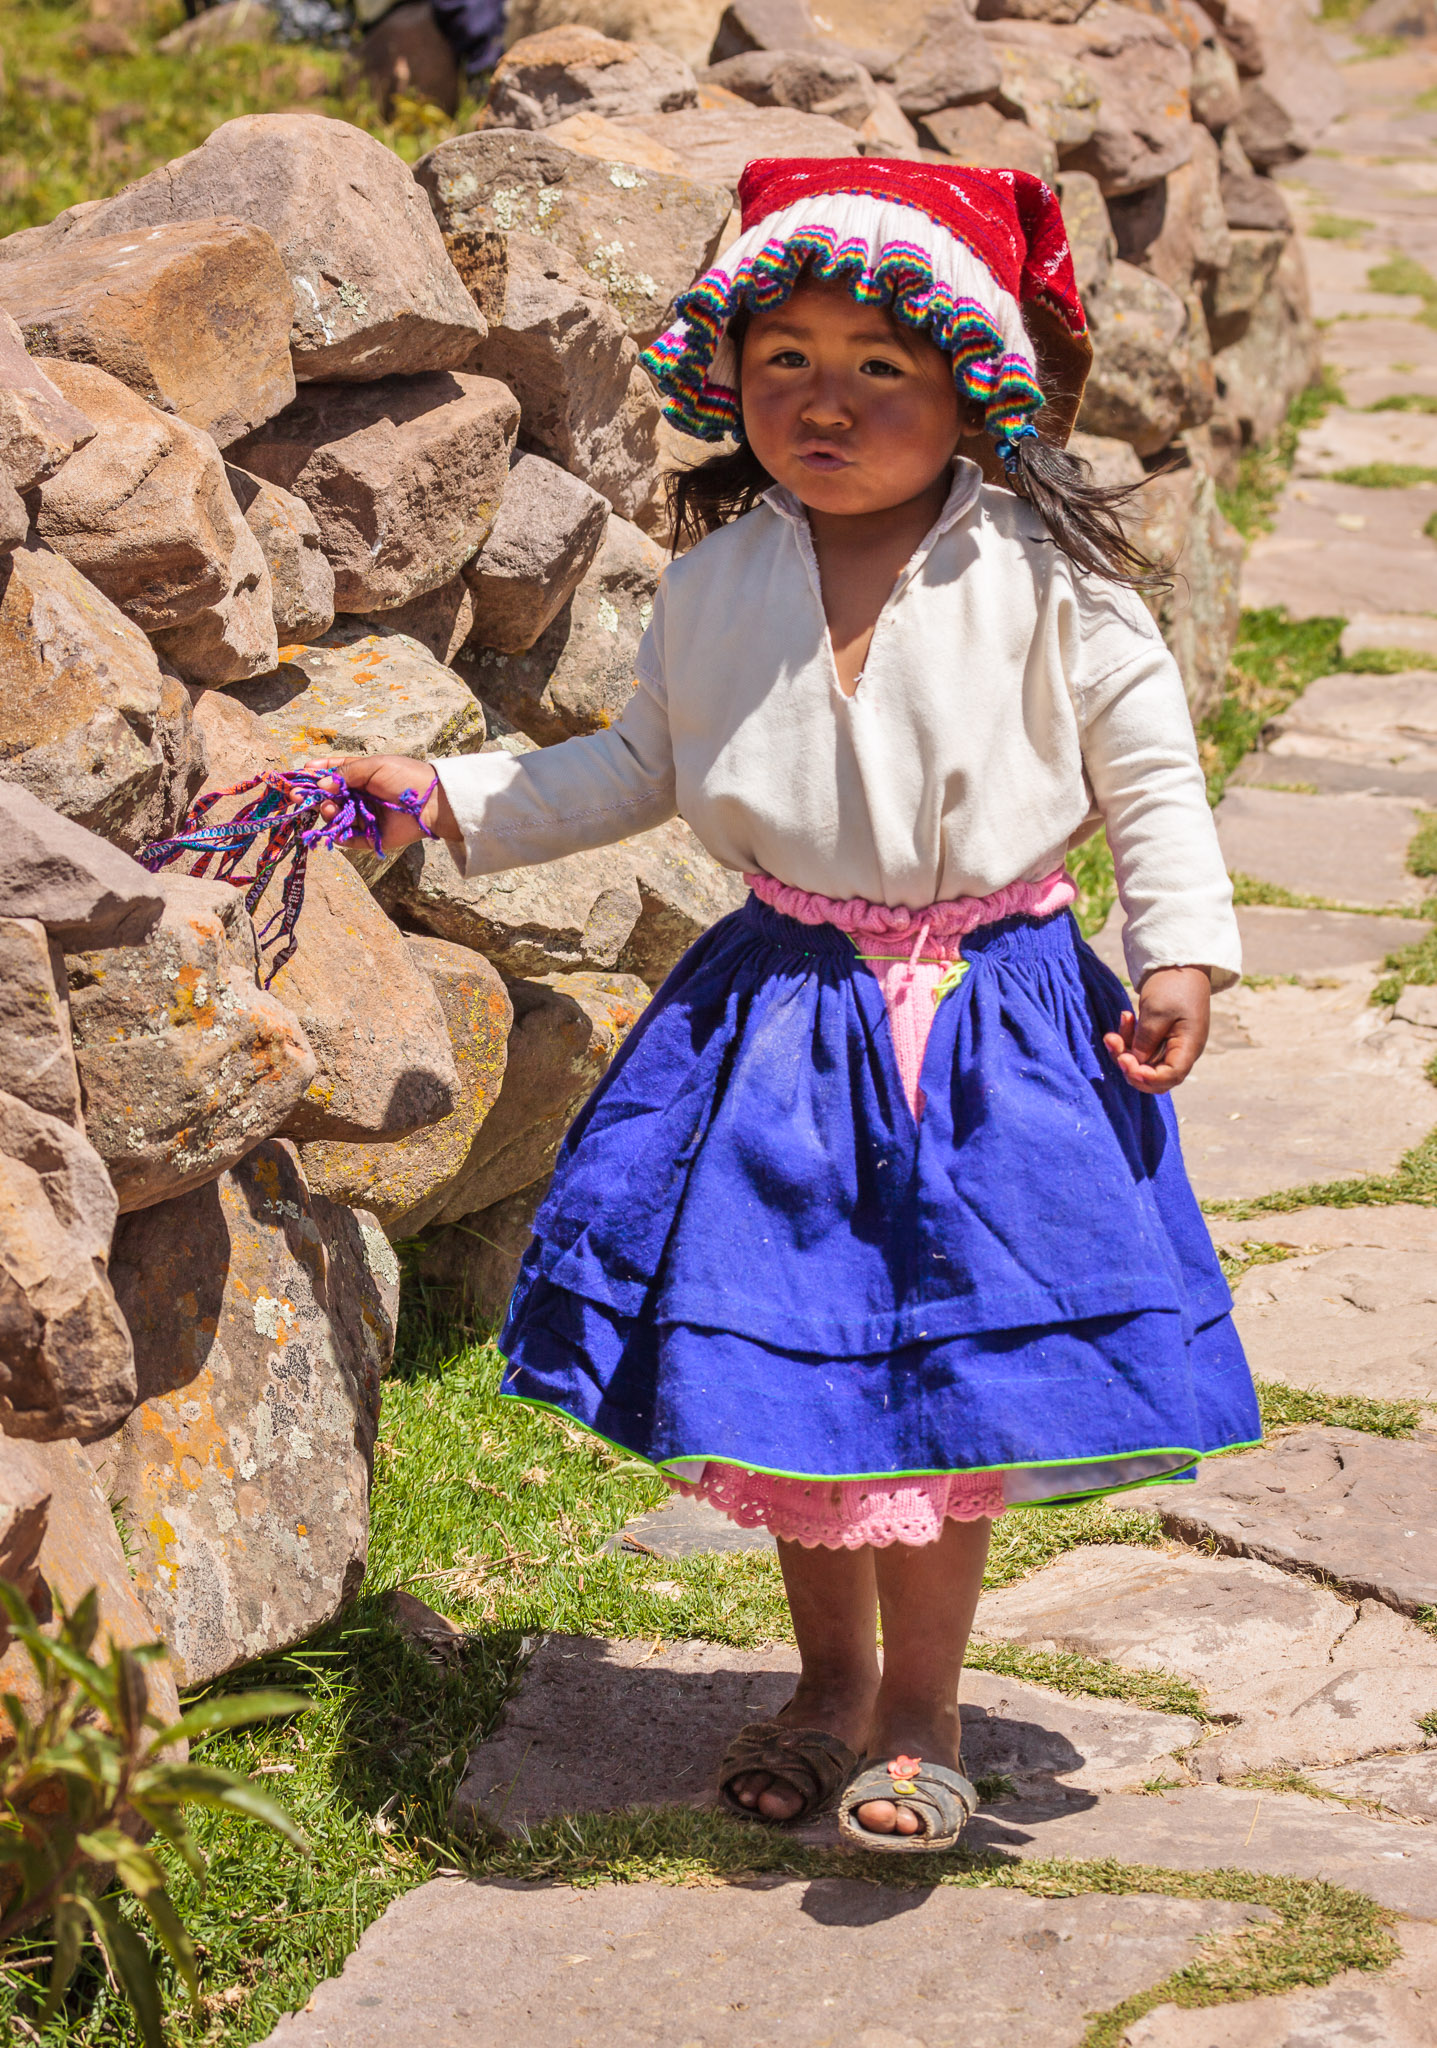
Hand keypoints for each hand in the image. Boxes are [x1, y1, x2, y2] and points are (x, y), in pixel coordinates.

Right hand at [302, 753, 457, 853]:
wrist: (431, 802)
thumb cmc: (405, 777)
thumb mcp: (374, 767)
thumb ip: (346, 774)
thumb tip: (321, 783)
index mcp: (362, 776)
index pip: (334, 772)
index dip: (317, 772)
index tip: (302, 772)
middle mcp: (360, 796)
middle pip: (329, 797)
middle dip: (314, 795)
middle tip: (299, 796)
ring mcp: (363, 817)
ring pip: (335, 817)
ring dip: (327, 812)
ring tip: (329, 808)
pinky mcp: (369, 837)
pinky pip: (347, 838)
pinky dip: (338, 834)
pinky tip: (336, 827)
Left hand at [1103, 965, 1210, 1093]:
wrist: (1179, 963)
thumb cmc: (1173, 985)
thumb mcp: (1156, 1012)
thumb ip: (1145, 1041)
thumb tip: (1133, 1064)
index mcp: (1189, 1047)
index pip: (1170, 1077)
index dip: (1146, 1078)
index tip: (1127, 1063)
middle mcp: (1181, 1051)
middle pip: (1154, 1076)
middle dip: (1129, 1067)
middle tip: (1113, 1044)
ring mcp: (1170, 1046)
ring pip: (1143, 1063)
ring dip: (1124, 1051)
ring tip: (1111, 1032)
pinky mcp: (1159, 1038)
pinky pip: (1140, 1049)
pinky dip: (1128, 1039)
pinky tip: (1125, 1017)